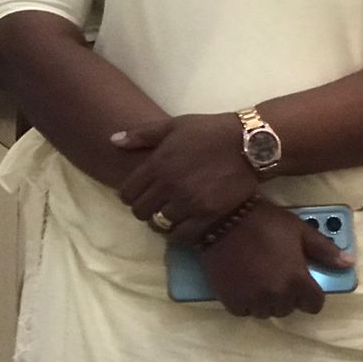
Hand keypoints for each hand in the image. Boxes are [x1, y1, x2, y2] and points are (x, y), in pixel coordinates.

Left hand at [113, 114, 258, 239]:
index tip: (139, 193)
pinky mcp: (208, 215)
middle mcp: (169, 185)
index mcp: (158, 163)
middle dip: (144, 209)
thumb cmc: (209, 131)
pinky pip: (182, 236)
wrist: (249, 143)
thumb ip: (141, 134)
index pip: (127, 193)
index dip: (129, 194)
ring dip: (161, 221)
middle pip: (140, 212)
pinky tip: (184, 224)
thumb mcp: (174, 125)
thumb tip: (112, 141)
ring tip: (170, 214)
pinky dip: (179, 233)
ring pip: (159, 225)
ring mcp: (189, 203)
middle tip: (155, 204)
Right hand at [198, 202, 354, 317]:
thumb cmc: (266, 222)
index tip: (304, 283)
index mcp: (297, 281)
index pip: (314, 304)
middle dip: (288, 295)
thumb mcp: (300, 230)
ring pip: (267, 312)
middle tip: (279, 274)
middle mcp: (277, 296)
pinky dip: (247, 301)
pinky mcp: (232, 302)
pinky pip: (245, 311)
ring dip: (267, 300)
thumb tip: (349, 263)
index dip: (311, 294)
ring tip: (261, 279)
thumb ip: (325, 250)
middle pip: (289, 308)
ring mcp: (253, 301)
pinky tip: (244, 283)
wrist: (223, 218)